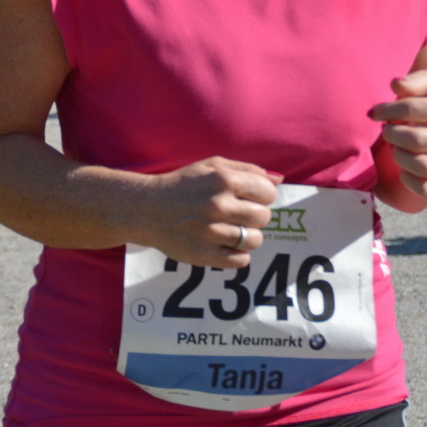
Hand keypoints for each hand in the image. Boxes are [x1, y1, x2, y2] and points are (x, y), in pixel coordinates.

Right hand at [138, 157, 279, 269]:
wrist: (147, 209)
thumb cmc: (183, 184)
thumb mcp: (212, 165)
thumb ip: (247, 169)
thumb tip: (279, 180)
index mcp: (223, 180)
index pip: (268, 192)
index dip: (263, 195)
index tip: (251, 198)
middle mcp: (219, 205)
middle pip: (263, 217)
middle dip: (256, 216)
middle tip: (240, 215)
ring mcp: (211, 232)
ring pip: (254, 240)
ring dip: (248, 236)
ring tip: (233, 231)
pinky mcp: (204, 255)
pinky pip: (241, 260)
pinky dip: (238, 254)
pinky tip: (226, 245)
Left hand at [370, 71, 426, 202]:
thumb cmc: (426, 108)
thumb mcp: (424, 89)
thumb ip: (412, 82)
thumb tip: (397, 85)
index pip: (413, 109)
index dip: (388, 110)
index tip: (373, 113)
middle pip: (416, 139)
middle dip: (393, 135)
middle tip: (386, 132)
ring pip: (422, 166)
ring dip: (400, 157)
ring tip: (394, 149)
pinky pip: (424, 188)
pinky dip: (407, 179)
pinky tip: (402, 168)